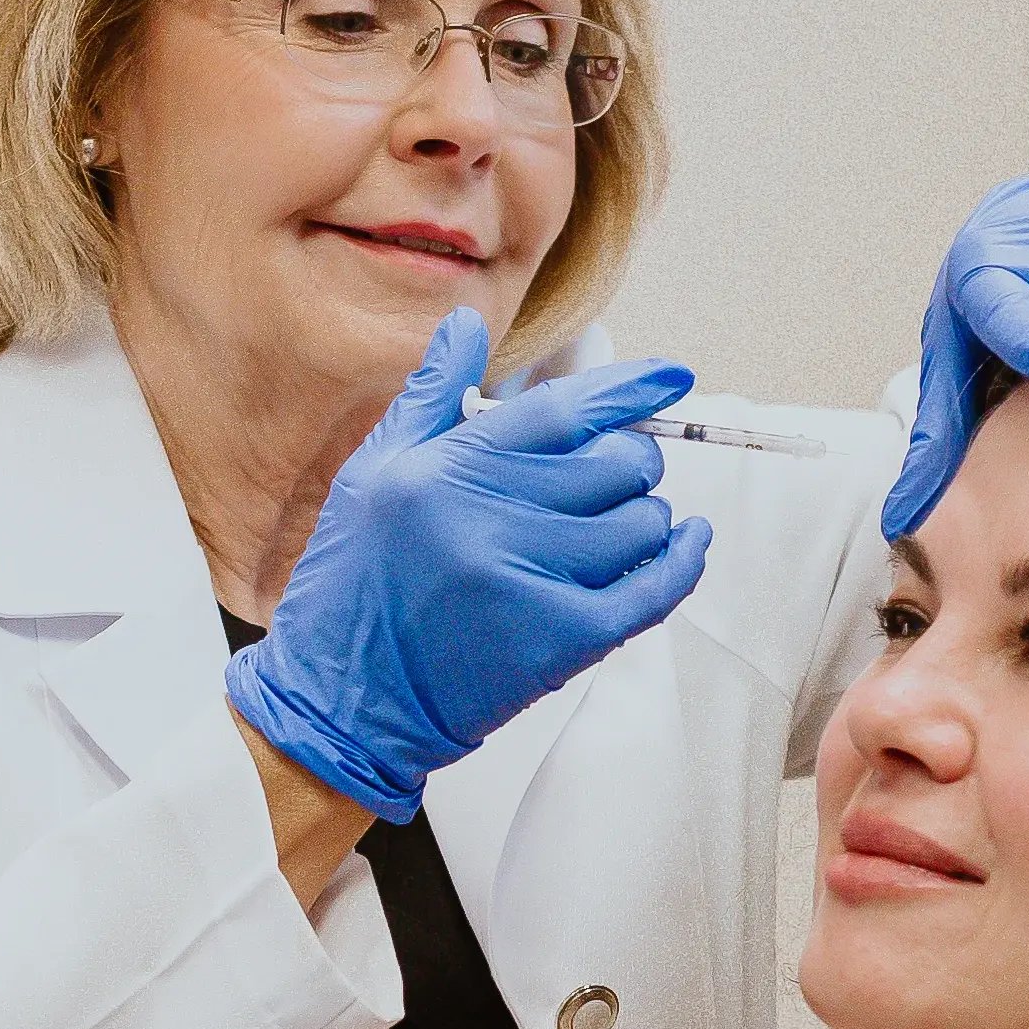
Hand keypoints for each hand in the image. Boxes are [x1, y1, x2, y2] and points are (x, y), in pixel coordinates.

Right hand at [231, 309, 712, 818]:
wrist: (343, 704)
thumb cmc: (354, 588)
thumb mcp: (373, 475)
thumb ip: (429, 397)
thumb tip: (464, 323)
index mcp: (444, 471)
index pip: (563, 411)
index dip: (629, 388)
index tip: (671, 376)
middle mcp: (488, 521)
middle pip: (615, 464)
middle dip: (629, 462)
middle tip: (610, 477)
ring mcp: (528, 583)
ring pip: (642, 523)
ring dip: (642, 519)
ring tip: (609, 530)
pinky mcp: (560, 643)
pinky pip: (654, 589)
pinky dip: (681, 562)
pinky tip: (684, 544)